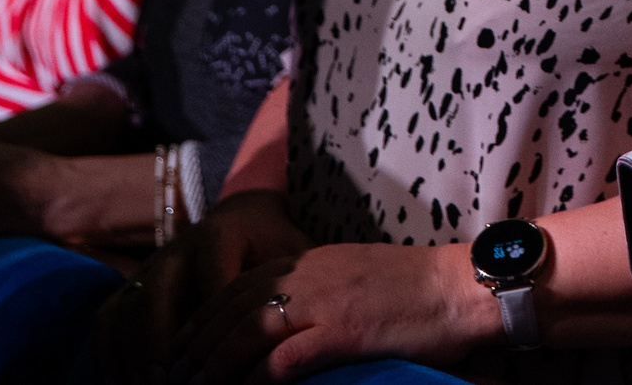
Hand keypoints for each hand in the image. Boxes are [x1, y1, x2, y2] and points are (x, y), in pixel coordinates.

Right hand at [95, 191, 312, 384]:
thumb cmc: (275, 243)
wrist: (247, 215)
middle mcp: (177, 246)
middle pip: (156, 291)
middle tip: (168, 382)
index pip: (211, 281)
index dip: (212, 324)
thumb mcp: (291, 253)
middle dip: (159, 340)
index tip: (219, 360)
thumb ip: (290, 284)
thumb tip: (301, 332)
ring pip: (128, 306)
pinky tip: (121, 381)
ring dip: (133, 351)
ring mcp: (151, 264)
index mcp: (219, 235)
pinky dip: (109, 350)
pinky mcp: (134, 282)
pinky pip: (109, 315)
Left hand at [170, 242, 494, 384]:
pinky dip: (254, 379)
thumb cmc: (414, 288)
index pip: (236, 285)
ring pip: (246, 332)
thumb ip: (314, 290)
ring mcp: (323, 302)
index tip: (179, 349)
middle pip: (232, 309)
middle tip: (169, 378)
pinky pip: (282, 359)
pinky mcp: (342, 332)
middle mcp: (307, 274)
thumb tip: (283, 320)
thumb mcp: (353, 276)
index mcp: (308, 259)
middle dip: (194, 346)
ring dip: (211, 366)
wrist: (462, 286)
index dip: (202, 320)